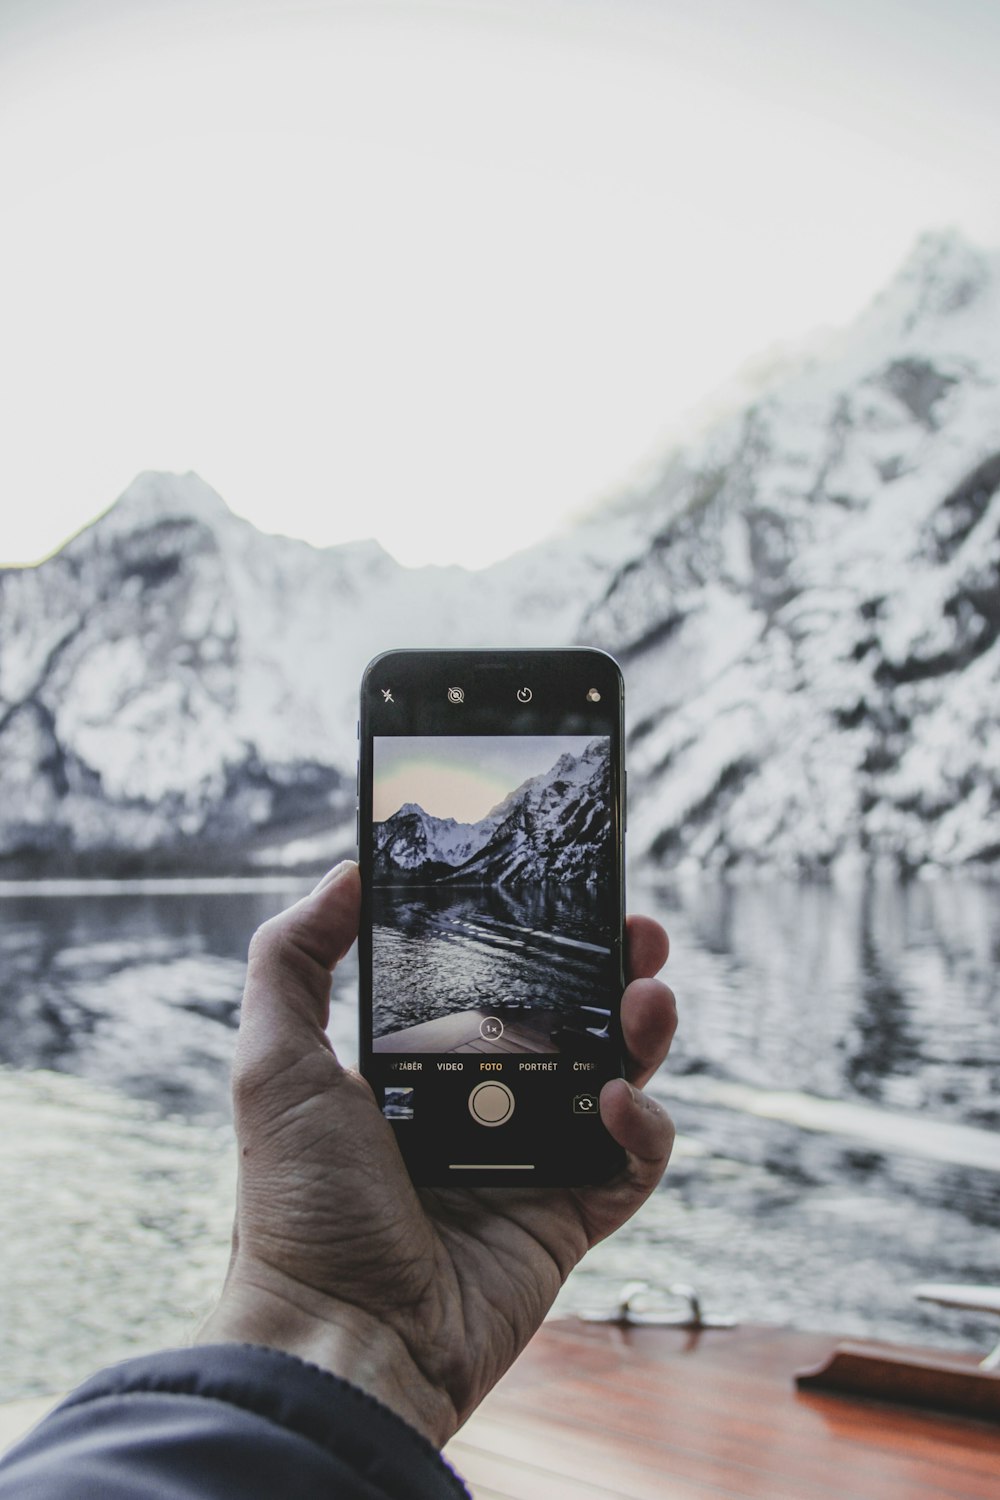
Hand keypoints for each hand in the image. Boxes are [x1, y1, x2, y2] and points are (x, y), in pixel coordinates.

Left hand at [199, 862, 676, 1444]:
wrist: (340, 1339)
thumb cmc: (299, 1205)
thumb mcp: (274, 1063)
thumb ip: (292, 959)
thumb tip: (343, 873)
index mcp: (420, 1065)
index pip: (494, 981)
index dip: (534, 936)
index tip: (560, 889)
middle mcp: (481, 1104)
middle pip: (570, 1019)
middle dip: (611, 969)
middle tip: (636, 932)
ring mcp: (531, 1160)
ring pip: (616, 1075)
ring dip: (644, 1028)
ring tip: (647, 995)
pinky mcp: (570, 1216)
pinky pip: (632, 1160)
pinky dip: (642, 1125)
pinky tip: (614, 1099)